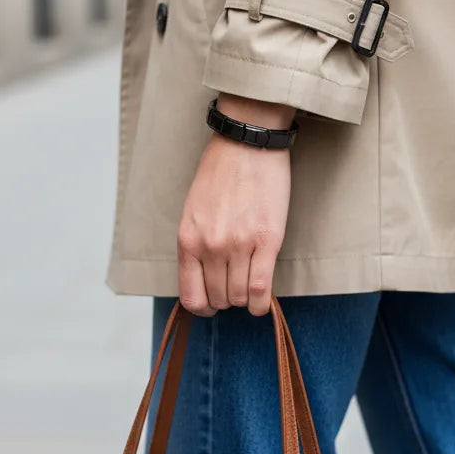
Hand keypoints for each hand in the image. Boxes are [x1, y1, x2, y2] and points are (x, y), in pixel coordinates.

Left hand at [177, 95, 294, 316]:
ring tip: (249, 286)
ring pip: (239, 296)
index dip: (203, 308)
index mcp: (188, 240)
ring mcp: (238, 245)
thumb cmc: (219, 174)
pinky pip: (260, 289)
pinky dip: (261, 303)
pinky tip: (261, 301)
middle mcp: (210, 246)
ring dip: (244, 299)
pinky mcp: (267, 241)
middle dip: (227, 299)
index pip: (191, 296)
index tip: (212, 305)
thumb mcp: (193, 212)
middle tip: (234, 286)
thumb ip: (196, 246)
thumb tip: (204, 279)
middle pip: (218, 299)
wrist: (247, 145)